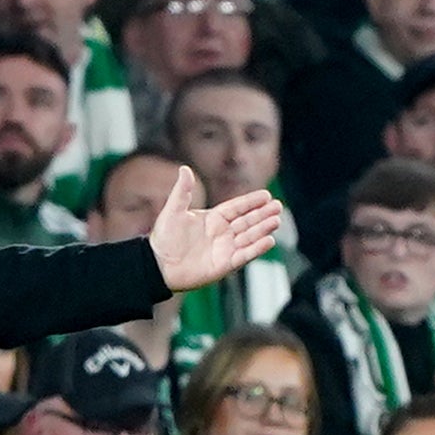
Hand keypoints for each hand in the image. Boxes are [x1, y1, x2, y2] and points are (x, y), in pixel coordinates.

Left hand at [146, 165, 282, 291]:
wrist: (156, 265)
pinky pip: (244, 255)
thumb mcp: (173, 211)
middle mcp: (222, 233)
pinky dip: (257, 249)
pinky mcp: (224, 265)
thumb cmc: (163, 238)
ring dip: (263, 229)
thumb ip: (182, 191)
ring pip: (249, 236)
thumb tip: (184, 169)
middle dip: (263, 214)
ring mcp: (225, 248)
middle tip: (278, 207)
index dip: (251, 202)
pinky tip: (269, 240)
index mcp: (213, 218)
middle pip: (248, 221)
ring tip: (276, 221)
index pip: (237, 207)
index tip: (267, 195)